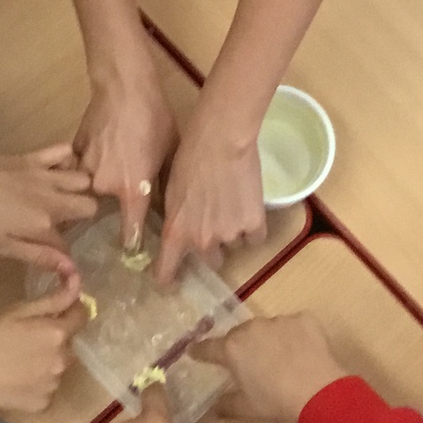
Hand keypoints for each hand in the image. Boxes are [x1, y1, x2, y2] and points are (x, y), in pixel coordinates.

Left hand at [0, 144, 98, 274]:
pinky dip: (69, 159)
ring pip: (84, 179)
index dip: (64, 254)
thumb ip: (40, 257)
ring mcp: (45, 175)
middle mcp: (52, 198)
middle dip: (84, 215)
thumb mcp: (2, 247)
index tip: (57, 256)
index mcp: (43, 224)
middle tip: (66, 221)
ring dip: (81, 188)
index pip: (68, 244)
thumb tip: (73, 272)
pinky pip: (64, 151)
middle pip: (90, 206)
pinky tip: (58, 170)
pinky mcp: (34, 157)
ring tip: (67, 196)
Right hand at [0, 279, 82, 417]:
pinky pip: (46, 387)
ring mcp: (52, 385)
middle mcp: (62, 361)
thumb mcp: (16, 310)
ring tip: (17, 360)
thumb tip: (77, 283)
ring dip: (46, 361)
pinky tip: (14, 379)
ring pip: (57, 367)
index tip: (57, 309)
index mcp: (57, 333)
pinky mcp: (42, 404)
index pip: (82, 316)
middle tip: (25, 337)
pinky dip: (36, 382)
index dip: (72, 309)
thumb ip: (52, 299)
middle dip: (55, 337)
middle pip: (68, 343)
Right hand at [73, 67, 177, 248]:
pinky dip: (87, 165)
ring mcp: (83, 168)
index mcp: (131, 191)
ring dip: (96, 186)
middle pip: (102, 210)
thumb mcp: (169, 154)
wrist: (124, 86)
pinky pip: (78, 167)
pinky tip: (101, 151)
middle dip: (109, 208)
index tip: (134, 252)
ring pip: (88, 189)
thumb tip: (165, 207)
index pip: (128, 233)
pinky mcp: (73, 150)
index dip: (132, 245)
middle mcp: (103, 186)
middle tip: (121, 194)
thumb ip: (161, 185)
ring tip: (110, 170)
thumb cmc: (155, 119)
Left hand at [157, 116, 267, 283]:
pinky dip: (252, 226)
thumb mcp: (170, 192)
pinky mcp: (254, 224)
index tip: (173, 280)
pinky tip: (248, 206)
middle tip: (215, 225)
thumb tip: (178, 228)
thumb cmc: (188, 158)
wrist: (220, 141)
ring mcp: (230, 235)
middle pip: (212, 261)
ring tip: (232, 205)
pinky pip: (255, 237)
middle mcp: (203, 242)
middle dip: (213, 248)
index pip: (167, 272)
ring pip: (234, 246)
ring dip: (233, 232)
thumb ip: (175, 217)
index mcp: (176, 234)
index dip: (169, 279)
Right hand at [195, 314, 345, 422]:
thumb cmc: (276, 402)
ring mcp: (279, 321)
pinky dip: (295, 336)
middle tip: (250, 363)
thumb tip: (214, 407)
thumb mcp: (246, 409)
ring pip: (267, 328)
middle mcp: (251, 328)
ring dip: (268, 340)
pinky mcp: (303, 319)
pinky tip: (302, 353)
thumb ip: (225, 405)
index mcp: (232, 349)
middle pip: (240, 335)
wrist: (319, 392)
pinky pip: (293, 325)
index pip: (208, 347)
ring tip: (281, 360)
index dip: (200, 351)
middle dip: (241, 346)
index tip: (193, 351)